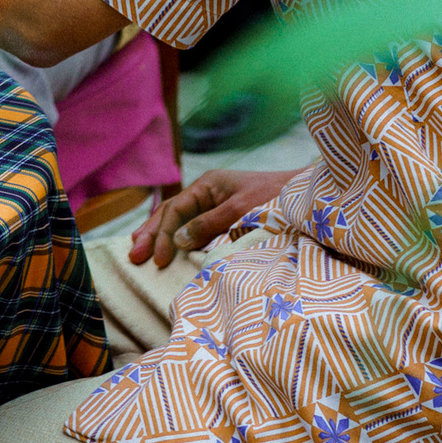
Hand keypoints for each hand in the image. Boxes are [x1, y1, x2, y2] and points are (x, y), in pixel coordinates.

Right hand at [130, 168, 295, 269]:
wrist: (308, 197)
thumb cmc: (277, 198)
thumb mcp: (241, 210)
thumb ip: (209, 224)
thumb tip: (177, 240)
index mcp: (208, 184)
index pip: (175, 209)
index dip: (162, 234)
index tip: (157, 258)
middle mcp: (209, 193)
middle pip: (171, 213)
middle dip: (151, 233)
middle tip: (134, 256)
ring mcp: (217, 205)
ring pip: (181, 220)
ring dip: (161, 236)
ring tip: (141, 250)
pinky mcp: (228, 219)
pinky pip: (197, 229)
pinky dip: (181, 239)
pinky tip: (172, 250)